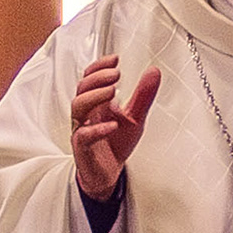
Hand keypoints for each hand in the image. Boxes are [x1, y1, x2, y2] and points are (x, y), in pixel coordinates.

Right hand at [73, 57, 161, 201]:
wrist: (109, 173)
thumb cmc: (116, 143)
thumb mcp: (135, 117)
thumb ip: (143, 96)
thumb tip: (154, 71)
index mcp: (97, 103)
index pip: (90, 78)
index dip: (99, 66)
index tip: (115, 59)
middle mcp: (87, 114)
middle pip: (82, 88)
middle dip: (98, 78)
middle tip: (116, 74)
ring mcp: (82, 129)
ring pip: (78, 107)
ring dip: (94, 96)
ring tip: (113, 92)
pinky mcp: (83, 148)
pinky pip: (84, 135)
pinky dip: (97, 129)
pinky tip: (113, 125)